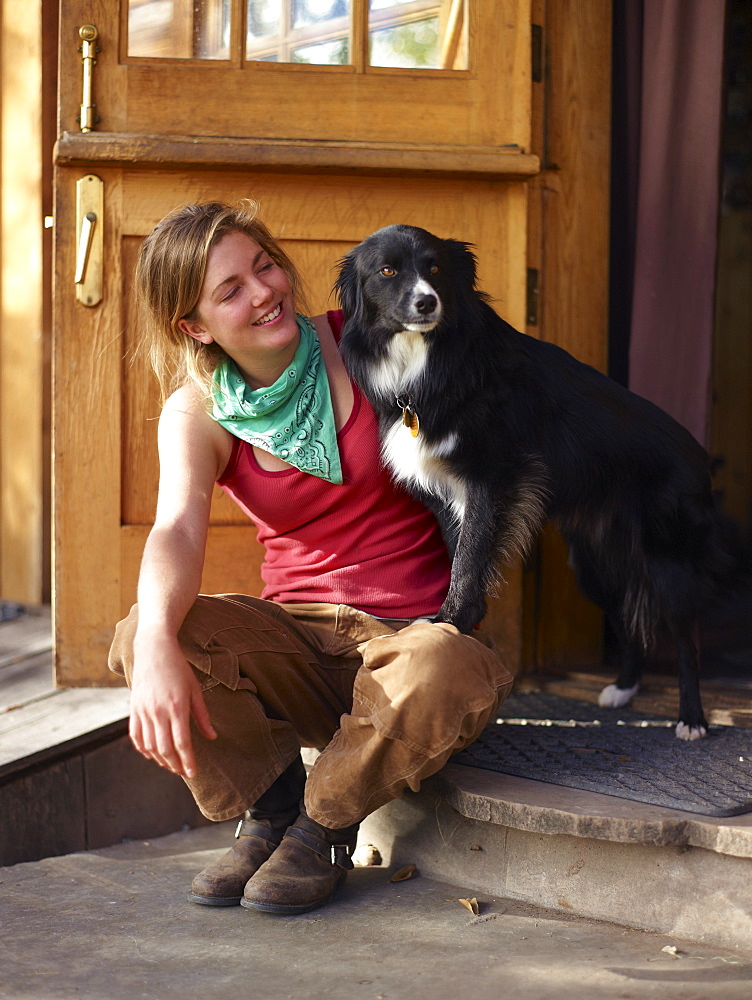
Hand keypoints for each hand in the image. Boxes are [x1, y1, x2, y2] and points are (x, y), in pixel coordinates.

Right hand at [128, 633, 215, 778]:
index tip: (193, 773)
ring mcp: (143, 711)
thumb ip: (202, 715)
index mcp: (177, 707)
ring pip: (149, 746)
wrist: (154, 650)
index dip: (188, 761)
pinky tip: (152, 754)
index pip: (182, 743)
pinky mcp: (134, 709)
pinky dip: (143, 749)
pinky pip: (136, 736)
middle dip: (175, 765)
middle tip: (183, 772)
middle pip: (165, 749)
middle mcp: (158, 712)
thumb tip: (212, 736)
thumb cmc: (178, 668)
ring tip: (171, 765)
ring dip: (160, 760)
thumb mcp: (195, 690)